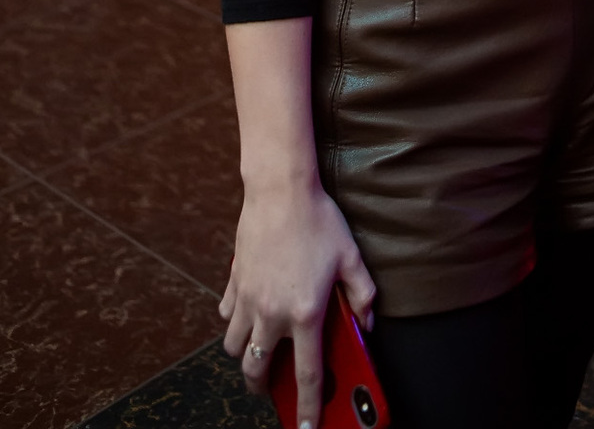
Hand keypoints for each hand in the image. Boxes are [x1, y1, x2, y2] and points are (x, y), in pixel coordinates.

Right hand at [220, 177, 375, 425]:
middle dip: (263, 388)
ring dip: (245, 356)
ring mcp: (248, 299)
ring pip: (234, 347)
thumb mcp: (351, 257)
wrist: (280, 190)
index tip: (306, 427)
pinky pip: (226, 315)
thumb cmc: (318, 221)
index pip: (308, 375)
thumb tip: (367, 323)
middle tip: (273, 388)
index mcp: (305, 313)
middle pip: (257, 370)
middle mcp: (272, 313)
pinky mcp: (234, 282)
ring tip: (259, 351)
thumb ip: (363, 295)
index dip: (308, 407)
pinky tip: (248, 313)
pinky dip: (233, 321)